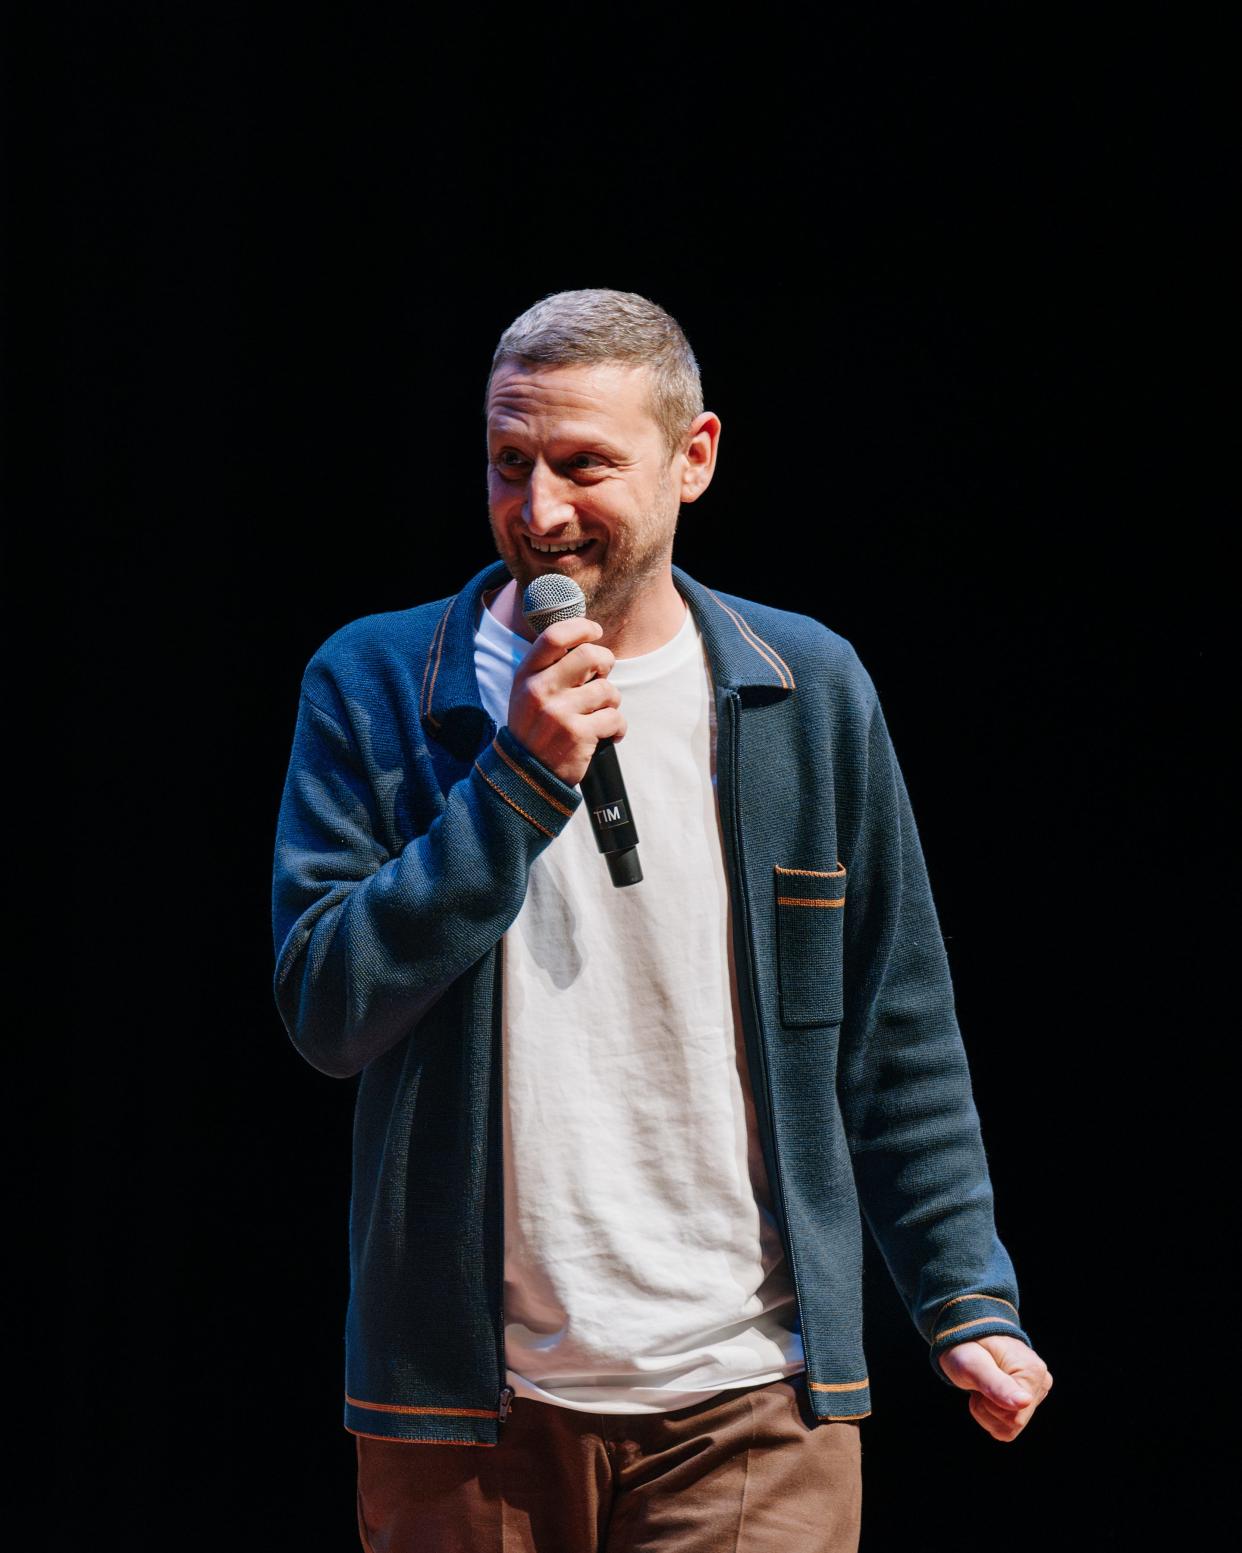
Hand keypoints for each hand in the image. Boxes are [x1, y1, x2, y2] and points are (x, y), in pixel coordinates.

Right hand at [507, 616, 626, 785]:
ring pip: (608, 690)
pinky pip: (615, 718)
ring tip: (600, 715)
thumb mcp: (528, 693)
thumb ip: (551, 669)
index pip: (554, 637)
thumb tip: (589, 645)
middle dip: (606, 663)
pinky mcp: (578, 734)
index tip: (595, 632)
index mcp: (527, 676)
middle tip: (602, 677)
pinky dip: (618, 728)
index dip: (581, 628)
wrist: (526, 776)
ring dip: (611, 702)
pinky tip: (608, 734)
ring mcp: (559, 712)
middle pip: (590, 656)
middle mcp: (541, 690)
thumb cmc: (535, 729)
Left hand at [937, 1335, 1052, 1441]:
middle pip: (1013, 1424)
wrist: (964, 1336)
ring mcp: (1036, 1393)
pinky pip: (1009, 1427)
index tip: (980, 1382)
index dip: (990, 1406)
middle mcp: (1041, 1383)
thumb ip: (997, 1384)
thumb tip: (1025, 1402)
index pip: (1014, 1418)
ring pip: (1010, 1428)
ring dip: (987, 1412)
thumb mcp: (973, 1364)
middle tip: (979, 1382)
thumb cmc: (966, 1345)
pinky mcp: (1028, 1401)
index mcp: (1034, 1372)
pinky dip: (990, 1415)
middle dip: (987, 1409)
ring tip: (982, 1385)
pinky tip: (986, 1393)